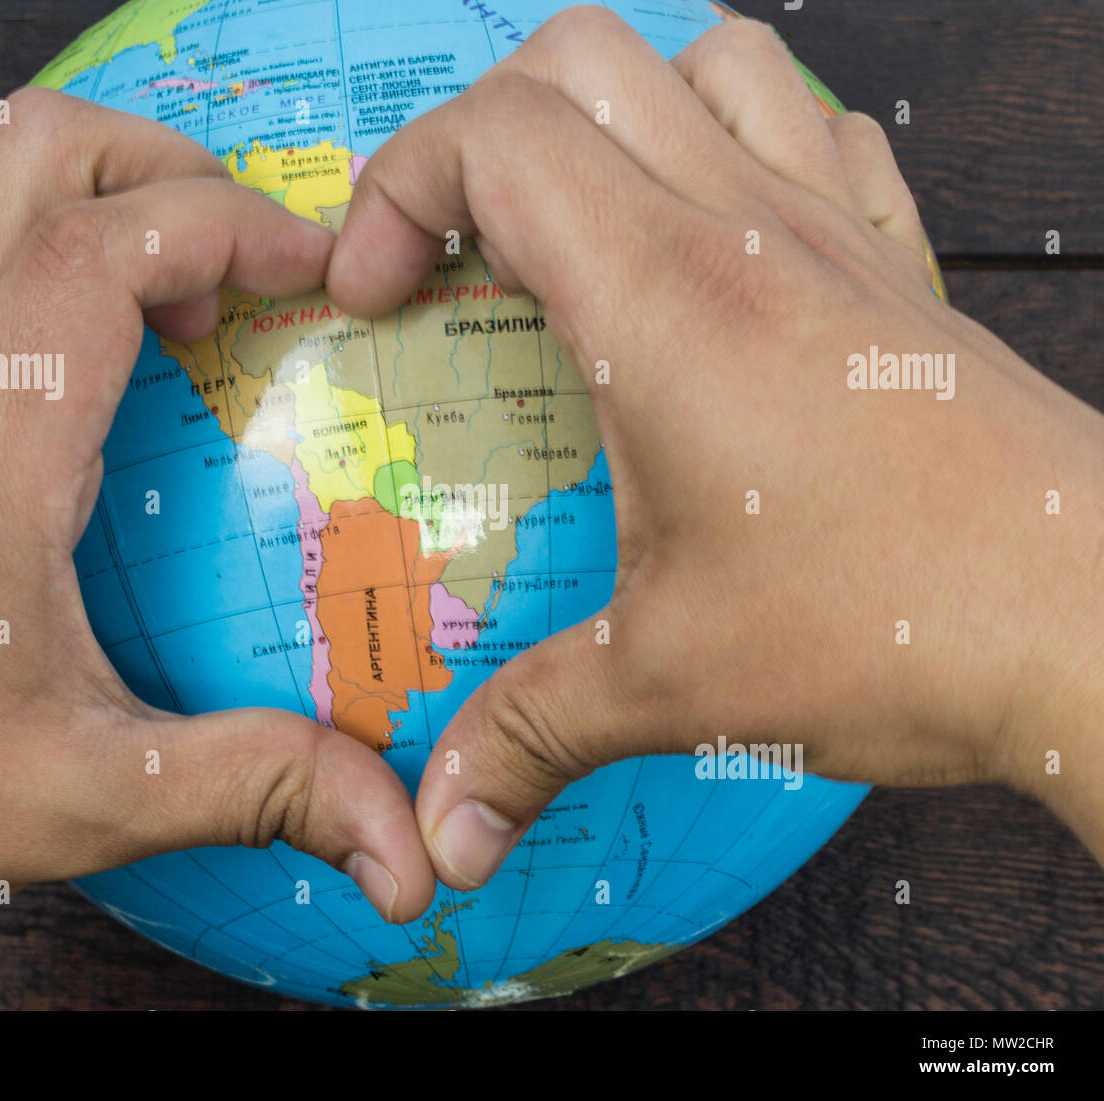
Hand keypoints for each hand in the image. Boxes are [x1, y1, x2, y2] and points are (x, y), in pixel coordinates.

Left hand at [0, 87, 435, 942]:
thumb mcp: (90, 797)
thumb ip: (261, 785)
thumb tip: (403, 833)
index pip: (104, 248)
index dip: (225, 222)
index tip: (306, 268)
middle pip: (29, 154)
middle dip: (166, 169)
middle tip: (237, 260)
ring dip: (58, 156)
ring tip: (138, 240)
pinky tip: (30, 278)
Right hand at [326, 9, 1103, 887]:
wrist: (1100, 625)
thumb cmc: (896, 628)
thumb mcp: (672, 686)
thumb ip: (529, 737)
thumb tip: (443, 835)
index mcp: (662, 298)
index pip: (494, 137)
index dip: (397, 188)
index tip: (377, 292)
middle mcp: (748, 228)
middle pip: (579, 59)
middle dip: (480, 134)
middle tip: (459, 251)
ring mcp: (836, 231)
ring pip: (707, 56)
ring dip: (616, 109)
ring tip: (577, 215)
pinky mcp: (898, 267)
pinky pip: (819, 127)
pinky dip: (743, 139)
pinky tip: (721, 236)